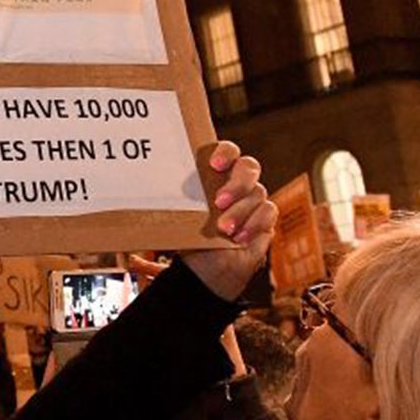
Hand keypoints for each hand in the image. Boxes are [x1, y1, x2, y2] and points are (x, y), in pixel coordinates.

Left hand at [179, 142, 274, 302]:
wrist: (205, 268)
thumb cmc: (190, 236)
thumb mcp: (181, 217)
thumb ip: (178, 200)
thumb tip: (152, 189)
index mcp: (215, 174)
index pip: (228, 150)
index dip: (226, 152)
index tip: (215, 164)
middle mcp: (237, 181)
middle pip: (248, 167)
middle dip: (236, 184)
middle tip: (219, 202)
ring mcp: (252, 199)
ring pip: (257, 193)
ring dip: (240, 211)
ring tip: (223, 229)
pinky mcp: (264, 217)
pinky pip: (268, 212)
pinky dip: (254, 224)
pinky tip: (239, 238)